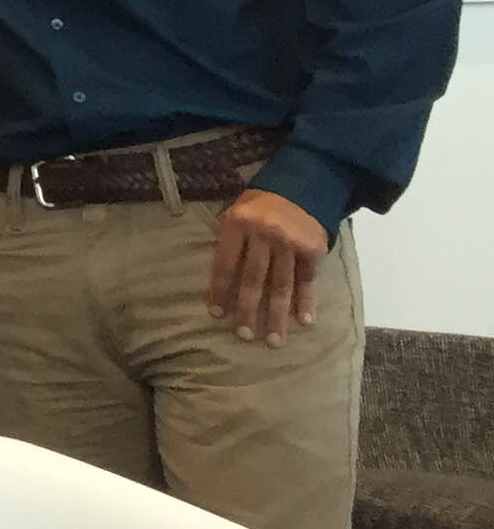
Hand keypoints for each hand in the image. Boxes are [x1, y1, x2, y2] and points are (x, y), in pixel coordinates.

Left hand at [206, 188, 328, 343]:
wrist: (299, 187)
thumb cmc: (257, 206)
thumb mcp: (234, 214)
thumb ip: (227, 243)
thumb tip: (218, 283)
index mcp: (238, 224)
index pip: (226, 264)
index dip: (221, 290)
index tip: (217, 315)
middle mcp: (264, 234)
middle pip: (254, 278)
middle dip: (249, 309)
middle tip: (245, 335)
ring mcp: (290, 242)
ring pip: (282, 284)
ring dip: (278, 314)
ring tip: (274, 340)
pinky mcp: (312, 248)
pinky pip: (307, 279)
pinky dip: (306, 301)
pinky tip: (304, 320)